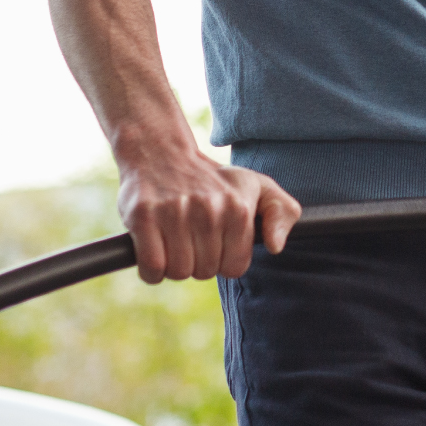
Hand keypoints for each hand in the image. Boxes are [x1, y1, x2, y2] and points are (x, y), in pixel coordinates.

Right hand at [117, 151, 299, 282]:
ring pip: (178, 272)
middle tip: (190, 237)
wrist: (161, 153)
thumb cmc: (213, 179)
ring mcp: (174, 213)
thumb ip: (282, 213)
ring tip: (173, 241)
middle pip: (205, 272)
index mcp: (239, 209)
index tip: (215, 242)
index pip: (234, 268)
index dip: (223, 261)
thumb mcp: (257, 187)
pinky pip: (152, 268)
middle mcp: (209, 211)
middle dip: (197, 262)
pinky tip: (154, 251)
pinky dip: (152, 271)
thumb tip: (275, 246)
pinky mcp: (143, 217)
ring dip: (173, 266)